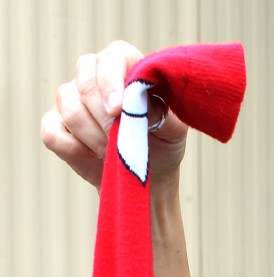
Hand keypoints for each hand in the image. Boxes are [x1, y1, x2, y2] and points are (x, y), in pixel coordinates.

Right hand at [41, 39, 187, 190]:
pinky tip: (93, 156)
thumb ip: (160, 109)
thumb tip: (137, 100)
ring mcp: (70, 97)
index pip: (112, 58)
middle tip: (121, 142)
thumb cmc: (161, 142)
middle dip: (105, 118)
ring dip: (94, 137)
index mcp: (124, 64)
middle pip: (85, 82)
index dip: (111, 82)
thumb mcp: (172, 128)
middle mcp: (92, 74)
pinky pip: (52, 132)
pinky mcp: (55, 124)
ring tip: (113, 152)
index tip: (118, 111)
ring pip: (70, 109)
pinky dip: (73, 149)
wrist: (145, 173)